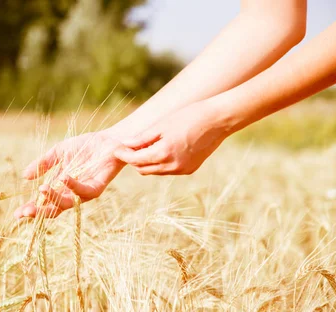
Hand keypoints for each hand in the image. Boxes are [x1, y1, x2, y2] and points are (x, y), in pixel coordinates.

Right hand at [14, 131, 125, 218]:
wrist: (108, 139)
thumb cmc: (84, 146)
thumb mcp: (58, 152)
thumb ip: (43, 164)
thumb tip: (25, 177)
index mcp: (60, 187)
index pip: (44, 202)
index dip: (31, 208)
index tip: (17, 214)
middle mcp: (72, 194)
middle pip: (53, 209)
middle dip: (39, 212)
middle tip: (25, 212)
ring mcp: (84, 192)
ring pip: (67, 203)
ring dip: (53, 198)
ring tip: (42, 188)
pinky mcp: (97, 187)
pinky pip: (83, 191)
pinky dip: (72, 185)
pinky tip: (63, 177)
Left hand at [114, 101, 229, 175]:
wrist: (219, 120)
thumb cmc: (189, 116)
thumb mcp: (162, 125)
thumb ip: (142, 138)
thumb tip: (125, 144)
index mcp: (164, 153)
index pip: (135, 160)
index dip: (124, 155)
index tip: (116, 149)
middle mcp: (172, 166)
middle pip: (143, 169)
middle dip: (134, 160)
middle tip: (129, 147)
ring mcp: (182, 170)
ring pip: (156, 171)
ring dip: (148, 162)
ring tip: (146, 146)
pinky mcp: (190, 169)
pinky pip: (169, 169)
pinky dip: (162, 162)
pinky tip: (163, 149)